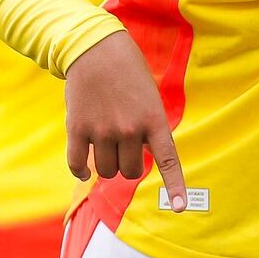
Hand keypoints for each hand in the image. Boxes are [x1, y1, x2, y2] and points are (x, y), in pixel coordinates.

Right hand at [67, 31, 187, 211]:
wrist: (97, 49)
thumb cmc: (128, 74)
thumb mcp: (150, 99)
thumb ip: (147, 131)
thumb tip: (131, 165)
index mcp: (154, 121)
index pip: (168, 161)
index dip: (175, 188)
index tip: (181, 208)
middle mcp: (130, 129)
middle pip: (130, 171)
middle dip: (128, 166)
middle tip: (125, 148)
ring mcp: (102, 131)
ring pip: (106, 171)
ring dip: (106, 166)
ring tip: (106, 146)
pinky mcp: (77, 128)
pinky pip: (78, 164)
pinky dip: (81, 170)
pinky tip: (84, 169)